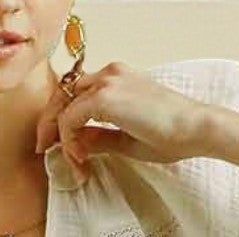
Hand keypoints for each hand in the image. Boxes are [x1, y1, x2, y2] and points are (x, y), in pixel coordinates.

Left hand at [34, 62, 212, 177]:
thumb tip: (78, 145)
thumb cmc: (171, 135)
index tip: (59, 146)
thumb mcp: (127, 139)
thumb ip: (100, 138)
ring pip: (64, 105)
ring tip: (70, 161)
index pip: (76, 93)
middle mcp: (109, 73)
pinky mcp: (106, 96)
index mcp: (117, 78)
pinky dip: (69, 139)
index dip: (63, 120)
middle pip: (63, 94)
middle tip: (43, 149)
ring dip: (60, 135)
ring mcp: (107, 81)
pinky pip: (72, 118)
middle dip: (50, 123)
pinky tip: (79, 157)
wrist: (195, 128)